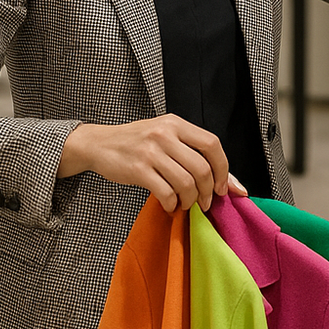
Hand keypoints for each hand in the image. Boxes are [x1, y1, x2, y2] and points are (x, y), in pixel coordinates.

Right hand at [57, 115, 250, 213]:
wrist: (99, 144)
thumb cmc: (137, 142)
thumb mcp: (165, 136)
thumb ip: (192, 153)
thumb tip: (230, 183)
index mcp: (176, 124)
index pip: (212, 144)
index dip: (224, 169)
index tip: (224, 188)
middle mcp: (165, 134)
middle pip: (202, 168)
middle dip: (209, 191)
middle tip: (206, 203)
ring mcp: (151, 151)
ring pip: (186, 183)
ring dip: (190, 200)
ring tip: (185, 204)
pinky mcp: (138, 169)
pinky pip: (166, 192)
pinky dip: (172, 204)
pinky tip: (169, 204)